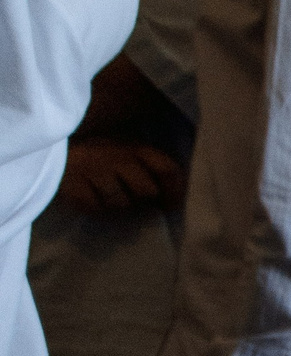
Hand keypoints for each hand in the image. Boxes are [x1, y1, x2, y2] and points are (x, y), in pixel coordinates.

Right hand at [56, 138, 181, 212]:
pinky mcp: (73, 185)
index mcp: (134, 147)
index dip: (175, 191)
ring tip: (104, 193)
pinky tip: (89, 196)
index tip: (171, 206)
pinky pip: (96, 208)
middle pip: (147, 191)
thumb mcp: (126, 154)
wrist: (51, 150)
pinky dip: (95, 208)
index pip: (167, 169)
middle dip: (142, 199)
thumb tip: (172, 202)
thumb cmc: (98, 157)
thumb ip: (150, 169)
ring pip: (121, 204)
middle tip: (130, 197)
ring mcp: (93, 169)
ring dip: (117, 205)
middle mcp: (116, 155)